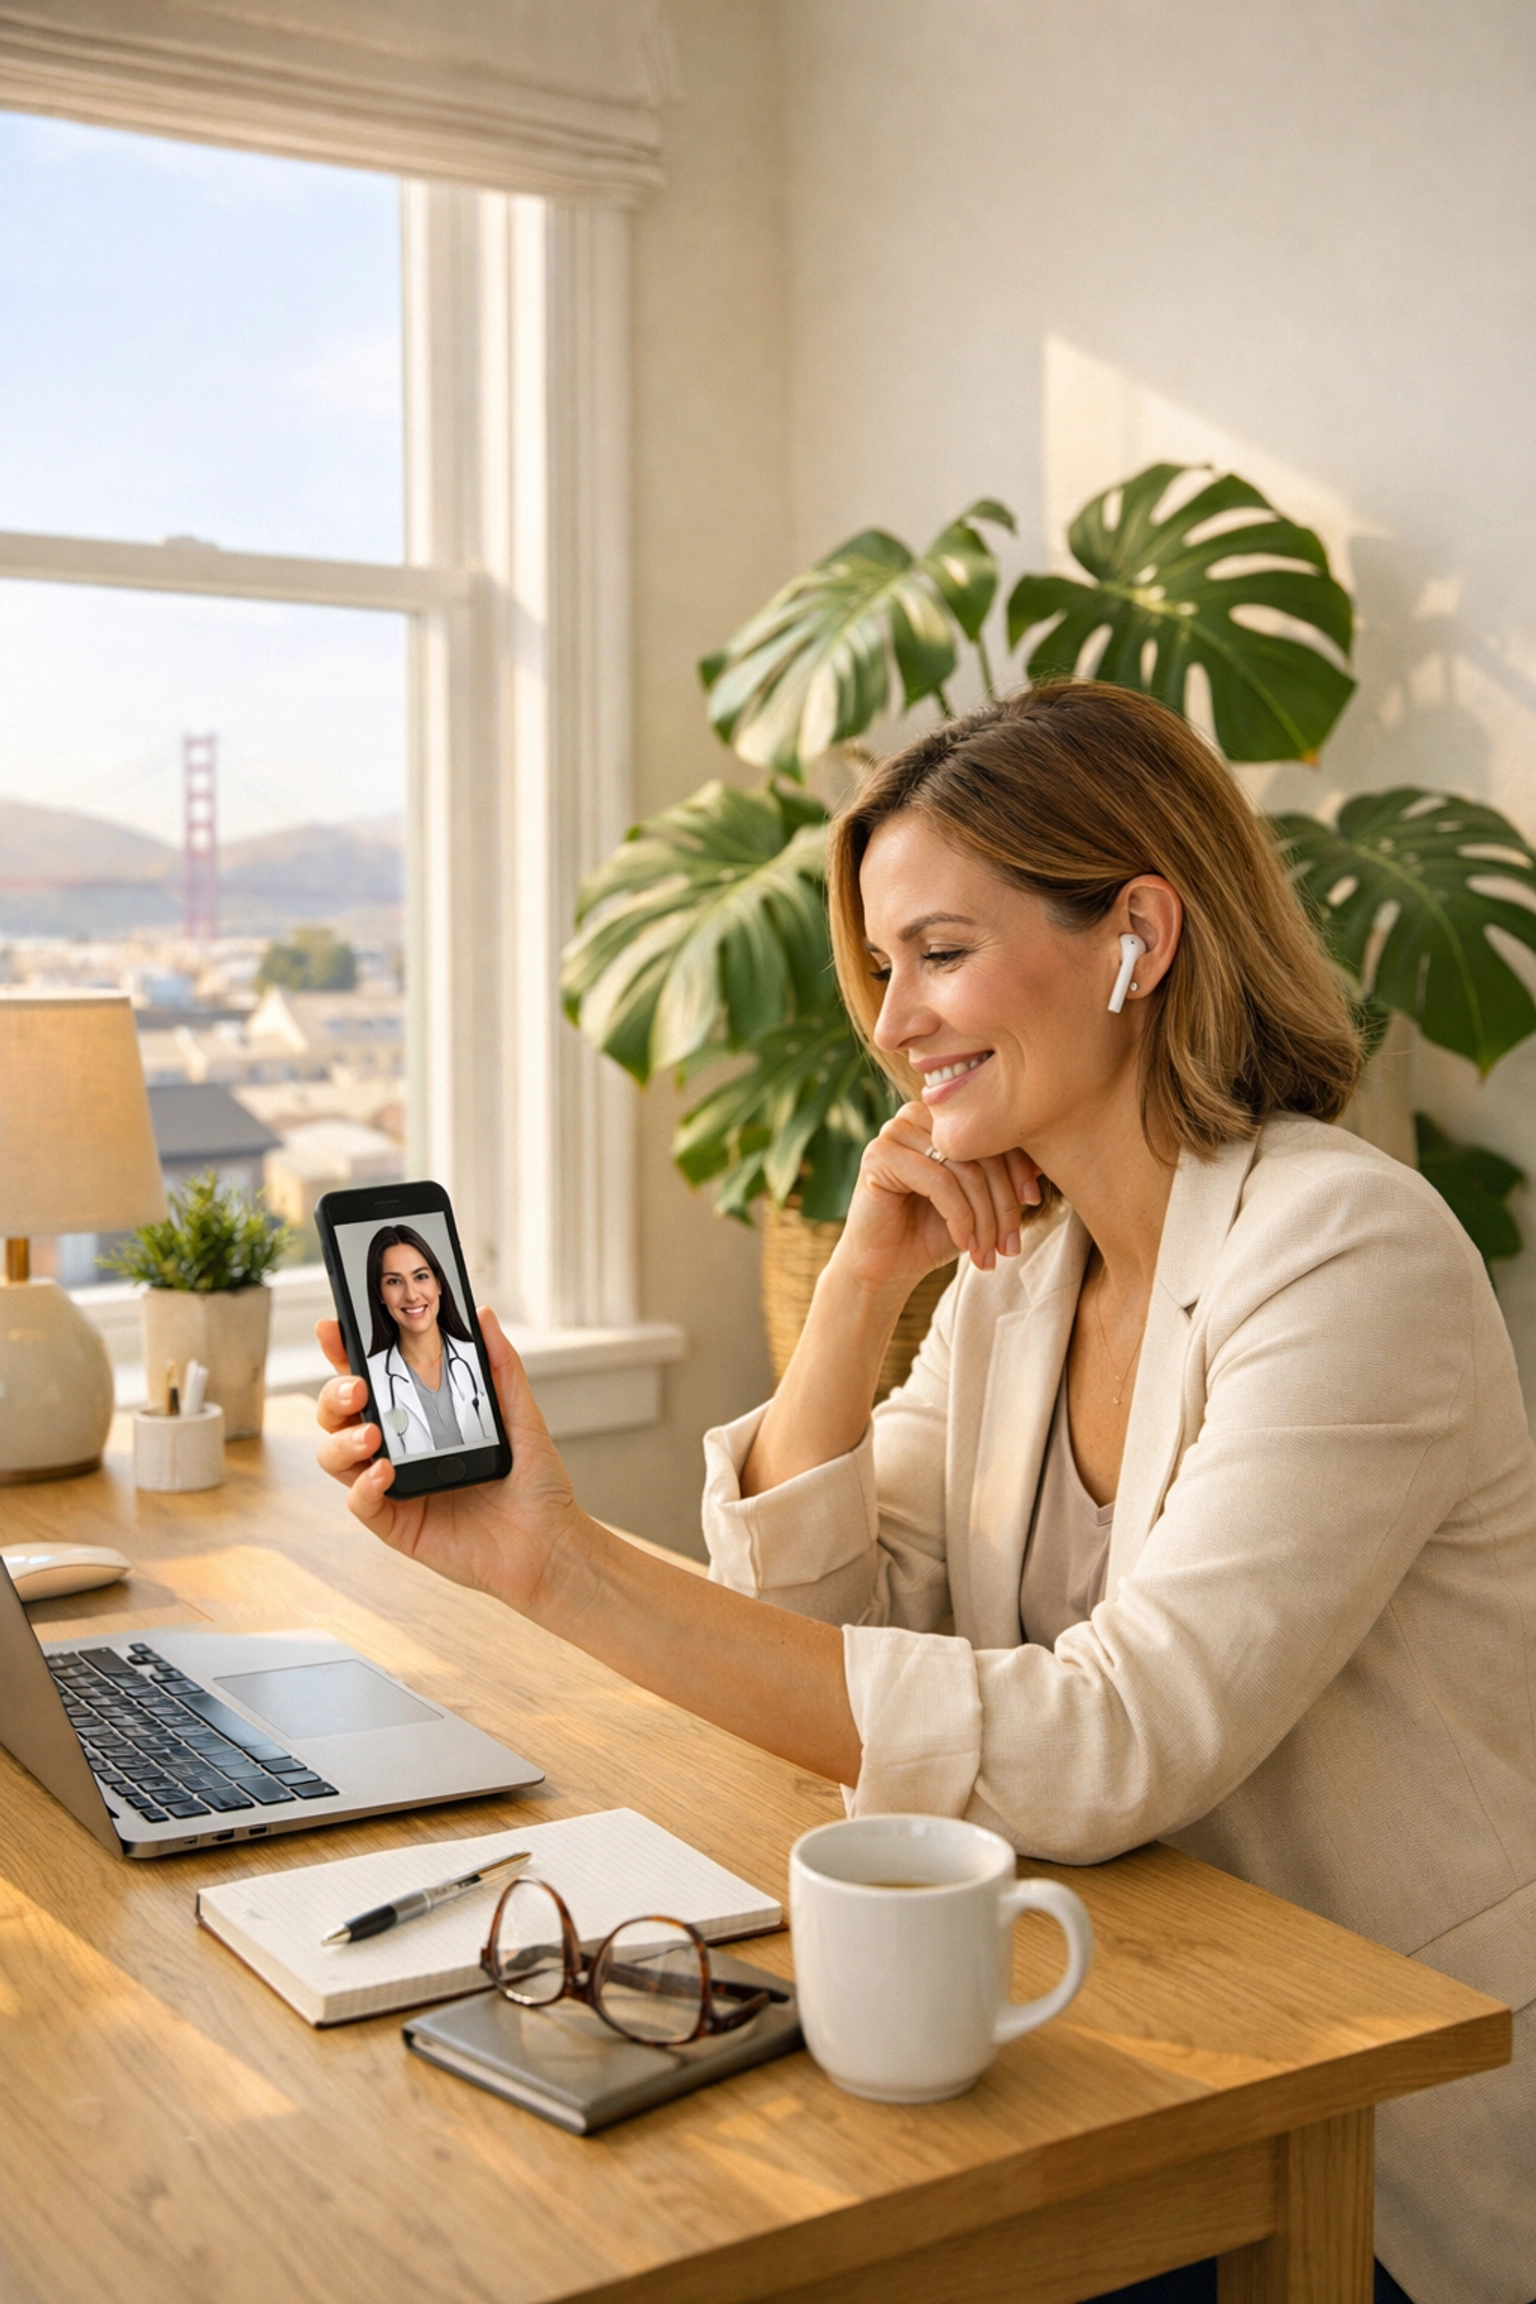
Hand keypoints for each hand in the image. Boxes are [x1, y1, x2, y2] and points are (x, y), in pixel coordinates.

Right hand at [313, 1309, 589, 1612]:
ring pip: (335, 1456)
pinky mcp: (396, 1524)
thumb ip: (501, 1366)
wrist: (550, 1544)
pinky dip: (363, 1485)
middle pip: (339, 1413)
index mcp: (421, 1416)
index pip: (371, 1376)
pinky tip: (386, 1471)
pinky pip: (360, 1503)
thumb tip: (483, 1315)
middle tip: (357, 1387)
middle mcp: (399, 1447)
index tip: (332, 1327)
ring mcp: (393, 1486)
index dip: (344, 1351)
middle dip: (334, 1393)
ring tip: (372, 1433)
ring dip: (341, 1439)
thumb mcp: (521, 1415)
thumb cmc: (536, 1483)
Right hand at [835, 1101, 1042, 1293]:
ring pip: (964, 1168)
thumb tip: (1045, 1160)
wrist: (887, 1266)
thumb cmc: (935, 1230)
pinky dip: (960, 1217)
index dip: (1020, 1167)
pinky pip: (939, 1181)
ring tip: (988, 1252)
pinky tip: (964, 1242)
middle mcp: (918, 1115)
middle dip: (1003, 1203)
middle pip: (981, 1149)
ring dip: (984, 1218)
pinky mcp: (879, 1156)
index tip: (1034, 1202)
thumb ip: (1007, 1176)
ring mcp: (895, 1131)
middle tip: (1010, 1245)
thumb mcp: (981, 1202)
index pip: (994, 1131)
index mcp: (943, 1116)